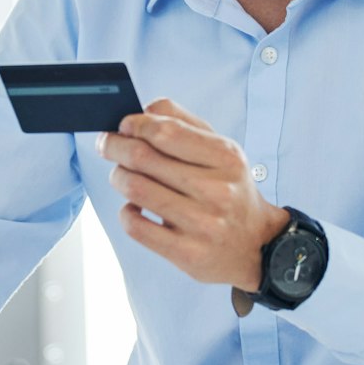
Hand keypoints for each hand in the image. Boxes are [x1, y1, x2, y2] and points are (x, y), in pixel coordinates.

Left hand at [98, 97, 290, 292]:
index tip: (123, 126)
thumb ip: (184, 123)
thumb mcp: (221, 151)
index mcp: (226, 158)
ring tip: (122, 176)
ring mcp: (202, 224)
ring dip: (118, 177)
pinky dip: (126, 212)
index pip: (166, 131)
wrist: (256, 244)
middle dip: (115, 147)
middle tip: (107, 146)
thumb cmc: (231, 191)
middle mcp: (217, 190)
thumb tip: (144, 110)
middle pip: (143, 158)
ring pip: (135, 189)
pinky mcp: (187, 254)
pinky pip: (136, 226)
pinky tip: (134, 207)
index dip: (135, 125)